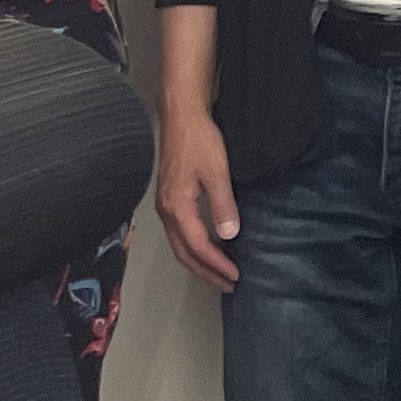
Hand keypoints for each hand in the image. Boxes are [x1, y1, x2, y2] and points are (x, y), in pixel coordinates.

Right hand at [158, 104, 244, 289]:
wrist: (181, 116)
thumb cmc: (200, 140)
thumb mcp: (217, 172)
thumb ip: (223, 205)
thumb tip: (228, 235)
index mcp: (177, 207)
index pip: (197, 246)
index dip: (216, 264)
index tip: (235, 275)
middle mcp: (167, 211)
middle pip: (184, 253)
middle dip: (205, 272)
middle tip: (227, 284)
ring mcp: (165, 205)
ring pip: (180, 245)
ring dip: (199, 262)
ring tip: (219, 273)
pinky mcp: (169, 198)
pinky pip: (180, 233)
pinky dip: (194, 247)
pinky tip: (208, 247)